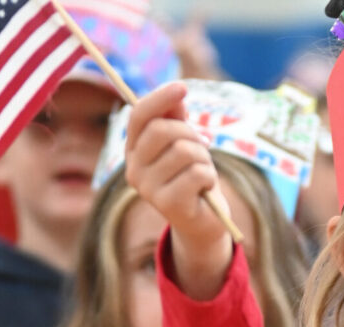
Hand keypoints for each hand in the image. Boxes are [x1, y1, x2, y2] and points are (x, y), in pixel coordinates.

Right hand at [124, 82, 230, 249]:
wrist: (203, 222)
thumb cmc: (193, 177)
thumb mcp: (186, 143)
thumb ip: (177, 119)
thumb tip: (175, 95)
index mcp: (135, 150)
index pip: (139, 116)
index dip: (159, 98)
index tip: (182, 87)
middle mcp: (134, 169)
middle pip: (163, 130)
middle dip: (190, 133)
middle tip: (201, 147)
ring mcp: (148, 189)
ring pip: (184, 151)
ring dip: (203, 158)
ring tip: (203, 173)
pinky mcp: (167, 204)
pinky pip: (197, 173)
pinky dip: (209, 176)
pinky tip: (205, 188)